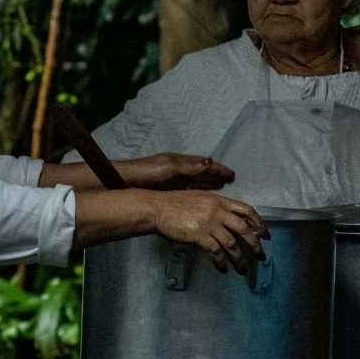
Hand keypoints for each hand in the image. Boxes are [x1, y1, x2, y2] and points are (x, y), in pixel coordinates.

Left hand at [116, 153, 235, 191]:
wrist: (126, 182)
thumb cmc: (148, 173)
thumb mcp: (171, 168)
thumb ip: (191, 167)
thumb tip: (211, 162)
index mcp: (181, 162)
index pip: (205, 165)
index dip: (219, 170)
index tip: (233, 176)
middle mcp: (180, 169)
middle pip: (202, 173)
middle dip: (216, 176)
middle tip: (230, 182)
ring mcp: (174, 180)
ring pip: (196, 181)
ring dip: (209, 184)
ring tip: (221, 189)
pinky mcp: (168, 190)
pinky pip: (188, 189)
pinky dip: (198, 191)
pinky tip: (202, 197)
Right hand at [151, 192, 267, 272]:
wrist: (157, 208)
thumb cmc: (173, 203)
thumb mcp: (198, 198)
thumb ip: (213, 205)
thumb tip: (225, 217)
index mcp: (218, 200)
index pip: (246, 210)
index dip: (259, 223)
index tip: (265, 234)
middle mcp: (217, 211)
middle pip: (244, 228)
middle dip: (255, 245)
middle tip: (260, 256)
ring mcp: (208, 223)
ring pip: (232, 243)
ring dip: (239, 258)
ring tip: (242, 269)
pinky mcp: (199, 235)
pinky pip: (216, 251)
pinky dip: (221, 262)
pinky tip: (222, 268)